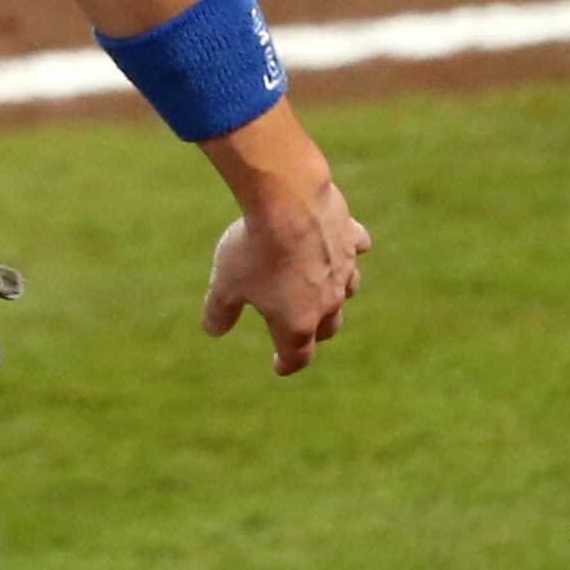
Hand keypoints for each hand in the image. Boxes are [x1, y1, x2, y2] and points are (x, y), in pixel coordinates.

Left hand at [203, 170, 371, 374]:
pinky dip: (351, 247)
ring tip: (322, 289)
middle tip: (301, 330)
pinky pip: (356, 246)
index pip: (297, 356)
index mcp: (298, 322)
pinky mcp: (350, 237)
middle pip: (327, 327)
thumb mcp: (225, 285)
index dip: (286, 364)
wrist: (287, 202)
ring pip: (348, 290)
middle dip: (314, 332)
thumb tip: (213, 332)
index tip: (279, 366)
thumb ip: (219, 312)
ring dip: (336, 293)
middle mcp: (328, 301)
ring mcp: (345, 269)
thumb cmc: (254, 249)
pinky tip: (345, 241)